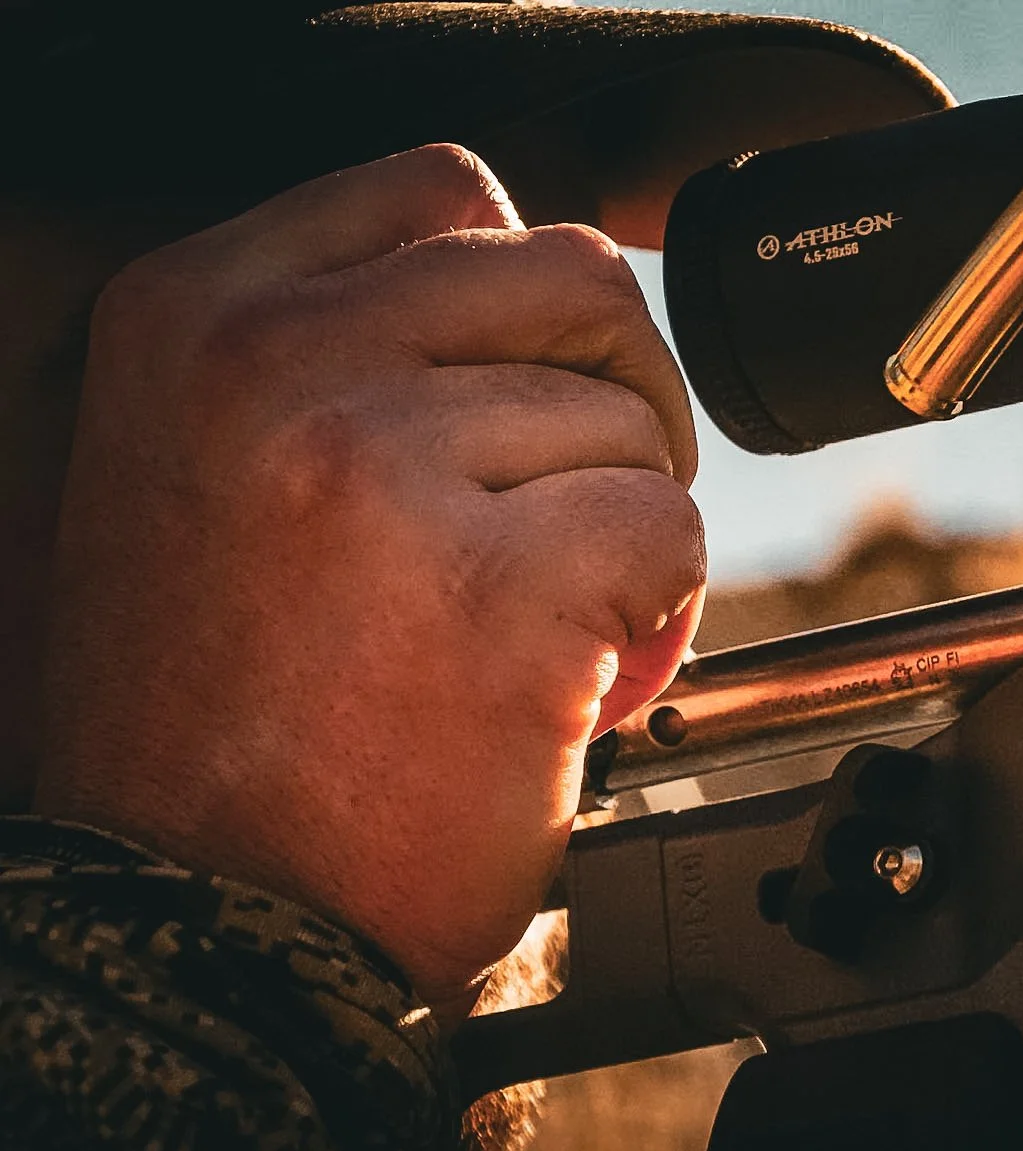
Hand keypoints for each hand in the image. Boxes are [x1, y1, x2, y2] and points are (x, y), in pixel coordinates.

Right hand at [34, 145, 703, 1012]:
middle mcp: (276, 365)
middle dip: (621, 390)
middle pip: (571, 279)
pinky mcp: (497, 590)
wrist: (200, 923)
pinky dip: (657, 610)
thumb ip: (336, 365)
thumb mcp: (205, 483)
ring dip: (621, 526)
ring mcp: (382, 467)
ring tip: (536, 624)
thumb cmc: (221, 727)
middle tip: (591, 499)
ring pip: (626, 425)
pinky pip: (665, 535)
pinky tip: (572, 675)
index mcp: (196, 318)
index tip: (548, 375)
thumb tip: (518, 308)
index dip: (535, 293)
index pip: (443, 193)